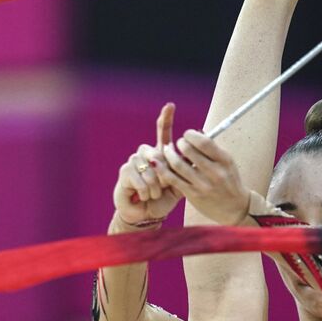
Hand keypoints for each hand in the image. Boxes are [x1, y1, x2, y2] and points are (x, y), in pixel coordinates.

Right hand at [113, 103, 183, 225]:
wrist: (146, 214)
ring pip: (150, 168)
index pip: (163, 132)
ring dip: (155, 186)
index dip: (166, 118)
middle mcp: (146, 154)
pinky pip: (140, 177)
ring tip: (153, 194)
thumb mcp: (178, 184)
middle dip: (164, 174)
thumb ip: (185, 169)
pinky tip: (144, 196)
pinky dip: (146, 191)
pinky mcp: (125, 171)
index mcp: (160, 154)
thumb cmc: (162, 199)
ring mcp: (134, 161)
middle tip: (163, 187)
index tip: (170, 105)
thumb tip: (196, 154)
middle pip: (159, 152)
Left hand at [157, 129, 249, 225]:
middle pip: (189, 151)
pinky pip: (173, 179)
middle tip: (179, 143)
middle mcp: (215, 172)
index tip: (188, 134)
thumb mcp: (227, 163)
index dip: (191, 135)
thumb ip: (212, 149)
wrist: (234, 207)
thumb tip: (196, 132)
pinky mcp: (193, 195)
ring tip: (168, 150)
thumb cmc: (229, 181)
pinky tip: (156, 163)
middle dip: (180, 143)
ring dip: (169, 154)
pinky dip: (162, 169)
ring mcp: (203, 185)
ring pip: (178, 164)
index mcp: (224, 160)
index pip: (204, 142)